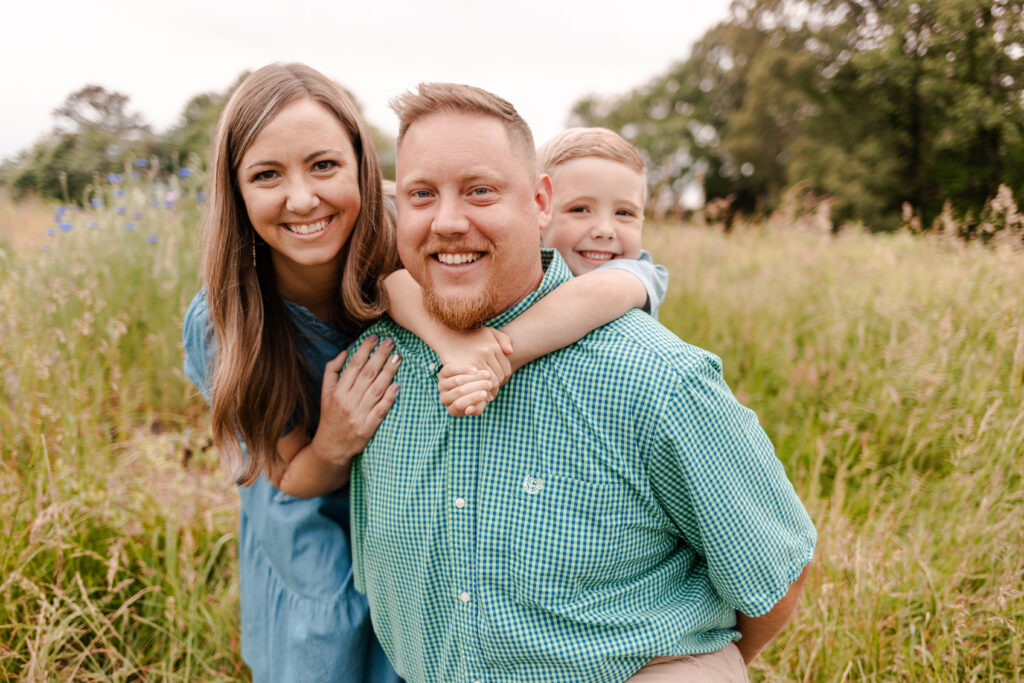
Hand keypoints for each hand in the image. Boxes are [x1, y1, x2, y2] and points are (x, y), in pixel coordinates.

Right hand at [309, 335, 400, 465]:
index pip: (354, 365)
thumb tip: (345, 352)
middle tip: (391, 341)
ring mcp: (359, 414)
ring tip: (398, 358)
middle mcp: (348, 401)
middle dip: (380, 355)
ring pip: (376, 389)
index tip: (375, 337)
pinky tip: (397, 385)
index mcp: (338, 391)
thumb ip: (332, 371)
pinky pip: (381, 410)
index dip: (365, 349)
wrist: (331, 447)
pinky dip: (389, 398)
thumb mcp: (325, 393)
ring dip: (388, 372)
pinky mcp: (368, 427)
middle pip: (367, 374)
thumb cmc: (330, 416)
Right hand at [435, 327, 512, 391]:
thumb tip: (510, 352)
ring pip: (489, 382)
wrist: (448, 336)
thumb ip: (503, 339)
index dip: (503, 379)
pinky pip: (476, 383)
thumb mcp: (489, 332)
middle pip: (498, 377)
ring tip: (484, 391)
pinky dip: (478, 389)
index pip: (506, 370)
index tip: (497, 382)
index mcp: (493, 346)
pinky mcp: (464, 367)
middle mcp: (486, 352)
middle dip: (496, 385)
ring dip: (488, 389)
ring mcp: (475, 360)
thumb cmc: (471, 335)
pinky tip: (476, 390)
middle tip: (491, 389)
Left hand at [438, 366, 495, 416]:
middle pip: (459, 392)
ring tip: (487, 375)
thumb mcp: (481, 403)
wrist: (473, 381)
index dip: (472, 399)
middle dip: (476, 387)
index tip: (485, 394)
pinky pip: (452, 370)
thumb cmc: (479, 395)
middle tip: (489, 384)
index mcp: (453, 410)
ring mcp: (442, 386)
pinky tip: (475, 369)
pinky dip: (465, 369)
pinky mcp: (443, 373)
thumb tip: (468, 410)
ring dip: (474, 377)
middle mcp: (444, 399)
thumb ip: (477, 408)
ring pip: (457, 381)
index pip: (459, 405)